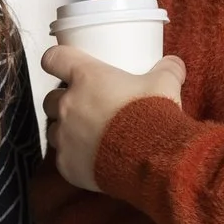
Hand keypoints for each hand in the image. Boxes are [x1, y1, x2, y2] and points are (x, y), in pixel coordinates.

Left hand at [38, 45, 187, 193]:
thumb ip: (167, 70)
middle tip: (86, 107)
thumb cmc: (153, 116)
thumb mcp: (165, 84)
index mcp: (86, 78)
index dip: (56, 60)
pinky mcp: (67, 164)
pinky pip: (64, 158)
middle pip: (50, 98)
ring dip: (67, 131)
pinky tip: (93, 160)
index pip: (54, 58)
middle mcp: (68, 105)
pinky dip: (75, 158)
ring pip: (54, 130)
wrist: (154, 158)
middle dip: (64, 101)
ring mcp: (64, 136)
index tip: (62, 64)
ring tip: (91, 136)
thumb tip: (173, 64)